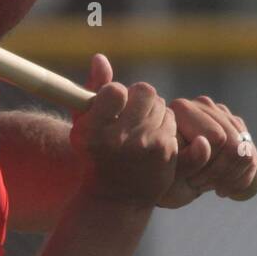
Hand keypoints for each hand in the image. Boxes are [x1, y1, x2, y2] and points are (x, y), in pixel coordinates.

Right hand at [70, 55, 185, 207]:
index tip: (113, 103)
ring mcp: (146, 146)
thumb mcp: (85, 125)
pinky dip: (164, 126)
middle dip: (139, 99)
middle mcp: (120, 139)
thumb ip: (92, 90)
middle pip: (144, 91)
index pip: (115, 90)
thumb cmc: (96, 155)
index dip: (115, 93)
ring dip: (152, 112)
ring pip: (161, 105)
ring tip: (141, 128)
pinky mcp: (166, 152)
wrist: (116, 197)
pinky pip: (172, 121)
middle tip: (132, 112)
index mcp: (94, 130)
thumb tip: (101, 57)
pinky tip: (152, 139)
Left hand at [162, 96, 256, 204]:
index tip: (192, 180)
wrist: (166, 179)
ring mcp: (221, 113)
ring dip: (232, 177)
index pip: (217, 138)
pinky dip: (242, 177)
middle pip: (234, 144)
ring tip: (211, 185)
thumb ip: (186, 159)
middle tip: (201, 185)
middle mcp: (203, 105)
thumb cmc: (163, 176)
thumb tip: (204, 143)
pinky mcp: (235, 126)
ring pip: (245, 150)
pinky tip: (225, 187)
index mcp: (182, 109)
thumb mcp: (170, 173)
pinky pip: (251, 154)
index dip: (210, 164)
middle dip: (221, 173)